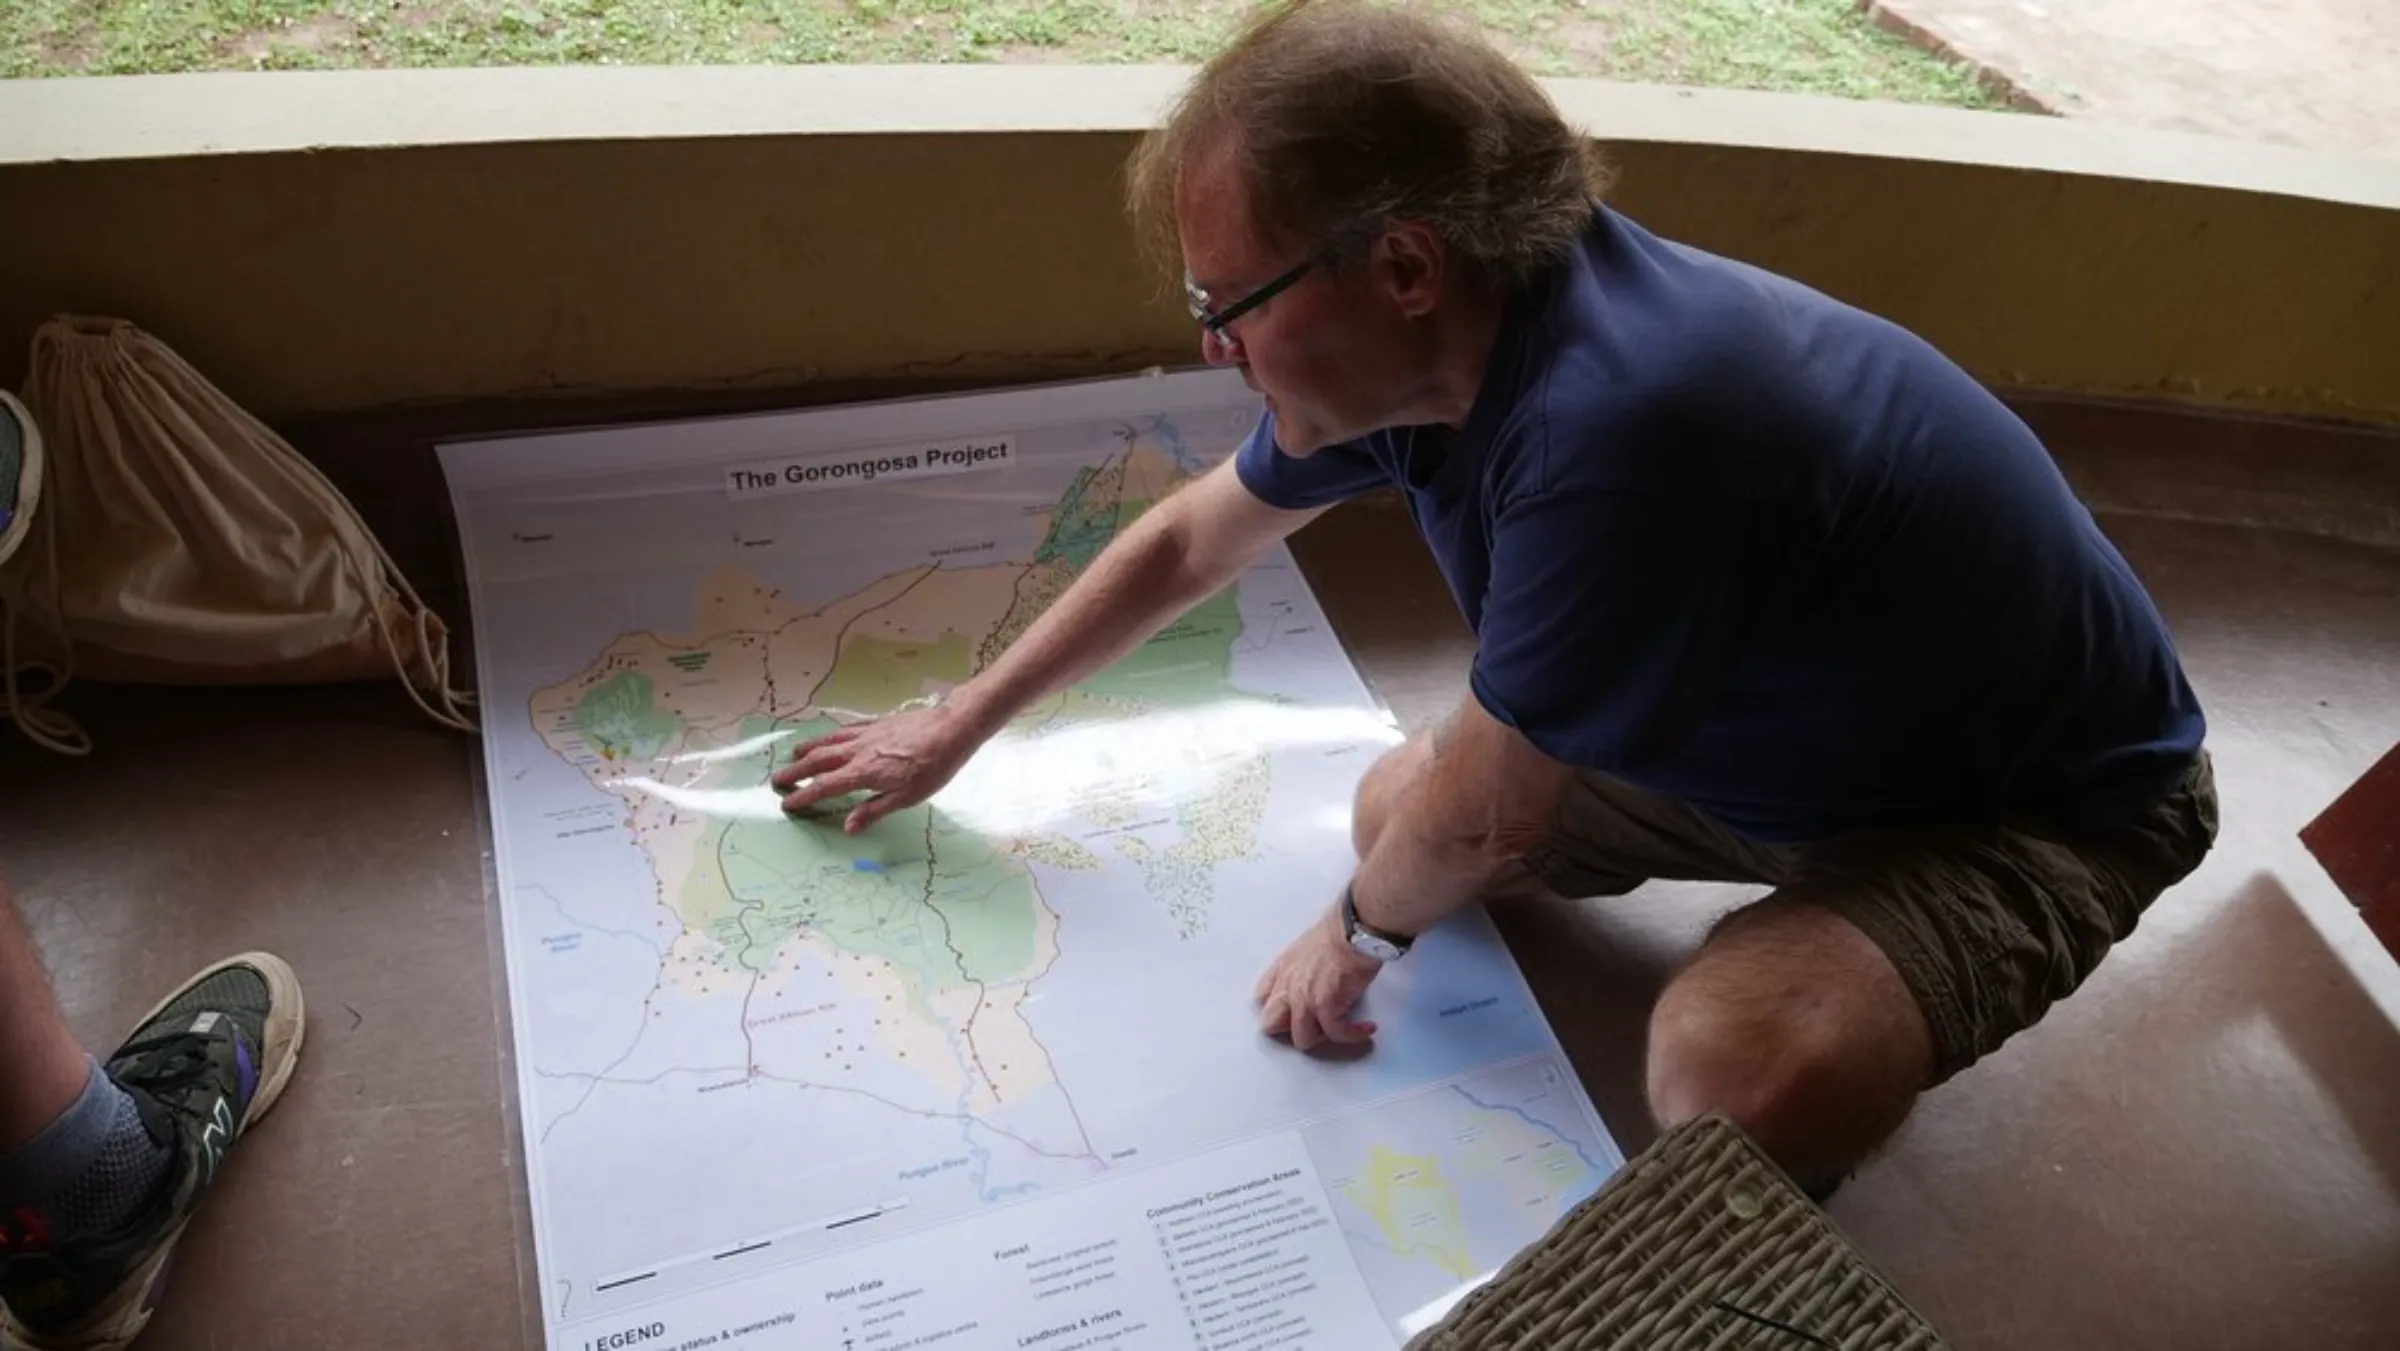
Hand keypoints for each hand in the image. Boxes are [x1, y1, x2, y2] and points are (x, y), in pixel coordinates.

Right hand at [770, 699, 990, 833]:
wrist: (951, 728)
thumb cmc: (934, 767)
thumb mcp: (908, 797)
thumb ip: (874, 810)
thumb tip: (848, 827)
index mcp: (863, 773)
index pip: (825, 787)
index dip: (804, 796)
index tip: (788, 803)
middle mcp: (858, 751)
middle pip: (818, 761)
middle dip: (796, 771)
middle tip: (778, 780)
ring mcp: (866, 734)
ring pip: (828, 741)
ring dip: (808, 749)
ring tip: (794, 754)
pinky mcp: (877, 723)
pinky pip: (845, 729)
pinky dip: (830, 734)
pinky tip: (829, 735)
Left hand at [1254, 903, 1384, 1051]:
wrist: (1356, 931)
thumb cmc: (1342, 931)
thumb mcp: (1309, 945)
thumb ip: (1303, 966)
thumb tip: (1316, 979)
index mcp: (1283, 968)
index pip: (1262, 997)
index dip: (1277, 1010)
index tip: (1292, 1015)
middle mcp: (1288, 984)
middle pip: (1270, 1025)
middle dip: (1291, 1030)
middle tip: (1315, 1027)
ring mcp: (1303, 998)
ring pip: (1302, 1038)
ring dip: (1323, 1038)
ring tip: (1340, 1030)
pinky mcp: (1324, 1006)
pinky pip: (1335, 1033)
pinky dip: (1352, 1035)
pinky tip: (1364, 1029)